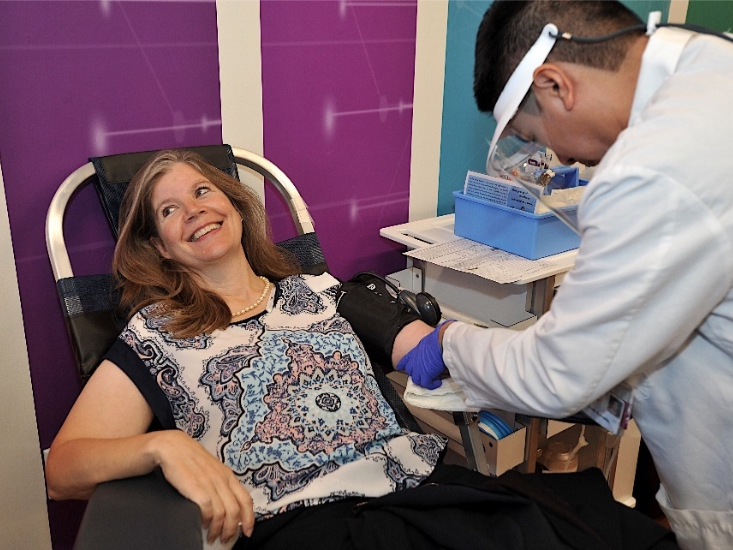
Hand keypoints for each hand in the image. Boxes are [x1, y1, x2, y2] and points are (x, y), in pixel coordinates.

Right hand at [152, 430, 254, 544]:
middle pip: (235, 511)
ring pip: (223, 514)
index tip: (247, 532)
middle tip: (225, 539)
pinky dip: (207, 521)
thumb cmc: (190, 459)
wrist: (172, 447)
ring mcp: (210, 483)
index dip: (249, 518)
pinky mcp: (196, 487)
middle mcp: (222, 479)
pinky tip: (202, 525)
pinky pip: (208, 510)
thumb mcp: (211, 469)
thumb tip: (226, 504)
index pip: (246, 499)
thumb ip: (220, 483)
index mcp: (228, 475)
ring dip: (218, 530)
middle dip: (232, 530)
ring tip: (213, 537)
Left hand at [396, 322, 449, 388]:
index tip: (401, 367)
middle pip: (410, 371)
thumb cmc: (440, 337)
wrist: (442, 342)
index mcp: (415, 351)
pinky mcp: (426, 375)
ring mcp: (419, 369)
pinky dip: (432, 385)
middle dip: (415, 373)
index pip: (404, 360)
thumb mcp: (431, 339)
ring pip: (416, 379)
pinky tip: (437, 383)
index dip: (402, 365)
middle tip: (423, 374)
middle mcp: (414, 360)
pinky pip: (427, 384)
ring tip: (431, 380)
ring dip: (423, 381)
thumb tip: (436, 340)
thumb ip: (429, 343)